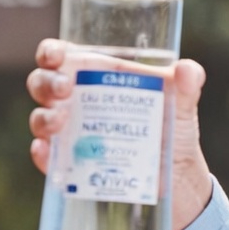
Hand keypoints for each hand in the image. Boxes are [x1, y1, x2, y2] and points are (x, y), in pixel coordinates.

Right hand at [26, 39, 213, 229]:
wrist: (176, 177)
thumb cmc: (174, 128)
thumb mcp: (182, 103)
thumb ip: (188, 83)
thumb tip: (188, 71)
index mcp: (98, 75)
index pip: (62, 56)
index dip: (50, 52)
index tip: (55, 56)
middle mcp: (78, 101)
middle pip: (42, 84)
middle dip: (46, 83)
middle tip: (65, 90)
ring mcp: (71, 133)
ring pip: (40, 119)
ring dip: (43, 118)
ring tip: (61, 123)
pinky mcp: (71, 165)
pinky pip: (47, 158)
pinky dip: (43, 154)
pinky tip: (50, 152)